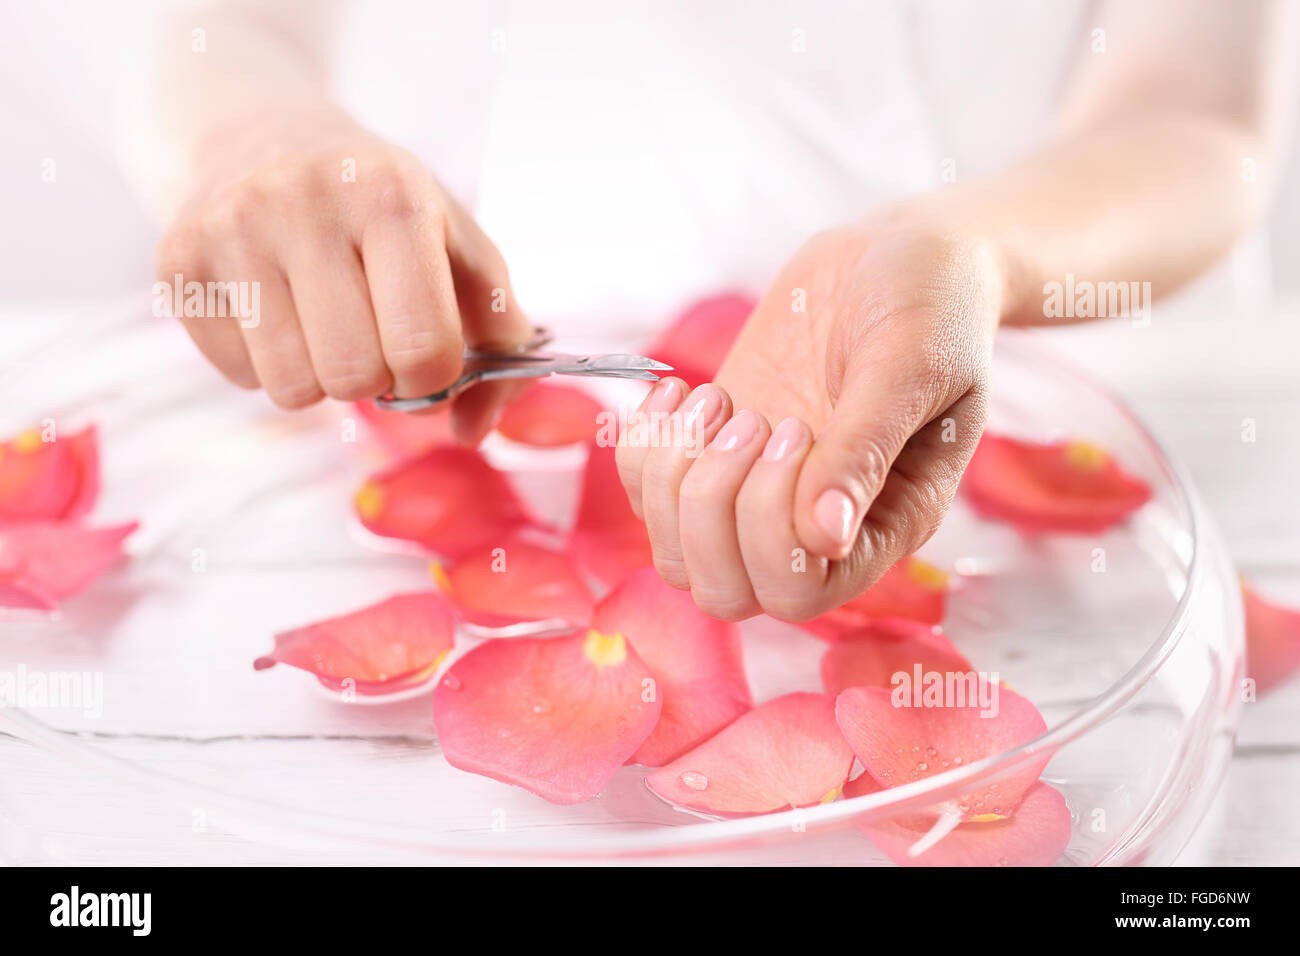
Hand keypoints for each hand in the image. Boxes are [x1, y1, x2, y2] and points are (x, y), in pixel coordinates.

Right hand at [154, 116, 530, 440]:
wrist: (261, 132)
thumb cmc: (380, 207)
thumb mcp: (458, 245)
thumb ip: (498, 337)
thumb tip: (475, 427)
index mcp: (391, 195)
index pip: (424, 348)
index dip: (433, 378)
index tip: (424, 356)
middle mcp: (303, 201)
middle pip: (354, 377)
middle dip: (375, 379)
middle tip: (372, 337)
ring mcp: (231, 228)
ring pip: (291, 389)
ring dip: (319, 377)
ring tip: (323, 324)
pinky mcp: (178, 261)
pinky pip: (239, 377)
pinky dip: (266, 364)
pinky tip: (273, 309)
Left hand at [618, 219, 1002, 620]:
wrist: (896, 255)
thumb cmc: (929, 304)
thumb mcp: (912, 365)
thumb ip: (866, 448)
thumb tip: (824, 538)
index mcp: (883, 525)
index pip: (800, 592)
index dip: (768, 528)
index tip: (796, 426)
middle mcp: (817, 530)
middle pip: (727, 590)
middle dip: (712, 506)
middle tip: (751, 417)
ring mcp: (759, 497)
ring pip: (677, 557)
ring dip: (674, 479)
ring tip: (717, 399)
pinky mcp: (715, 457)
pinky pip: (647, 496)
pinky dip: (645, 448)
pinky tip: (681, 389)